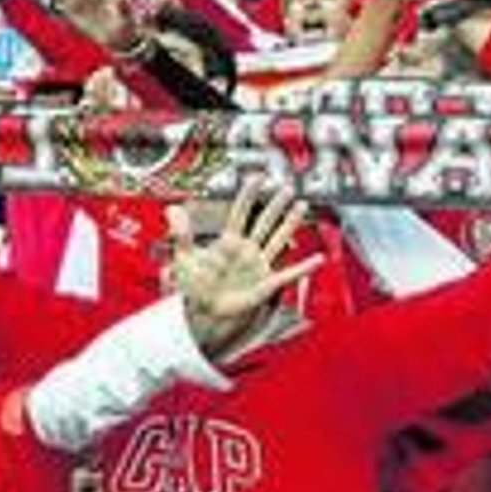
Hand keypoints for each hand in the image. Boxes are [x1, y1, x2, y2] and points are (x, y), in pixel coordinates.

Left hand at [169, 180, 325, 358]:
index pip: (240, 212)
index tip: (257, 177)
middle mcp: (247, 250)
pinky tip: (318, 259)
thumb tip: (172, 209)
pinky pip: (289, 274)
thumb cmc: (195, 287)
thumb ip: (182, 233)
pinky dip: (304, 267)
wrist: (204, 314)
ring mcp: (259, 265)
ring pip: (278, 239)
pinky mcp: (267, 284)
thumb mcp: (185, 258)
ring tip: (302, 207)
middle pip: (264, 222)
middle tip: (286, 188)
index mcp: (228, 242)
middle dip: (275, 205)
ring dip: (290, 224)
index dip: (249, 195)